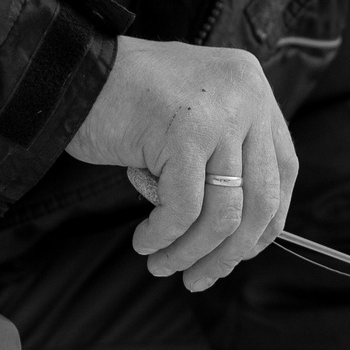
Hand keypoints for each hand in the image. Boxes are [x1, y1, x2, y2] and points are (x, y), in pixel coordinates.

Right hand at [66, 34, 296, 291]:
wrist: (66, 70)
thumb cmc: (123, 101)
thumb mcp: (192, 120)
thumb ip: (224, 157)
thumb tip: (245, 238)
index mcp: (253, 89)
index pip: (283, 171)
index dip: (267, 222)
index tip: (240, 252)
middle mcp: (246, 96)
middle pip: (260, 200)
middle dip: (229, 252)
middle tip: (199, 279)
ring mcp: (219, 113)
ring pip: (223, 213)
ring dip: (192, 252)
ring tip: (163, 267)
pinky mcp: (185, 132)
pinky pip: (184, 209)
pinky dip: (164, 235)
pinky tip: (146, 242)